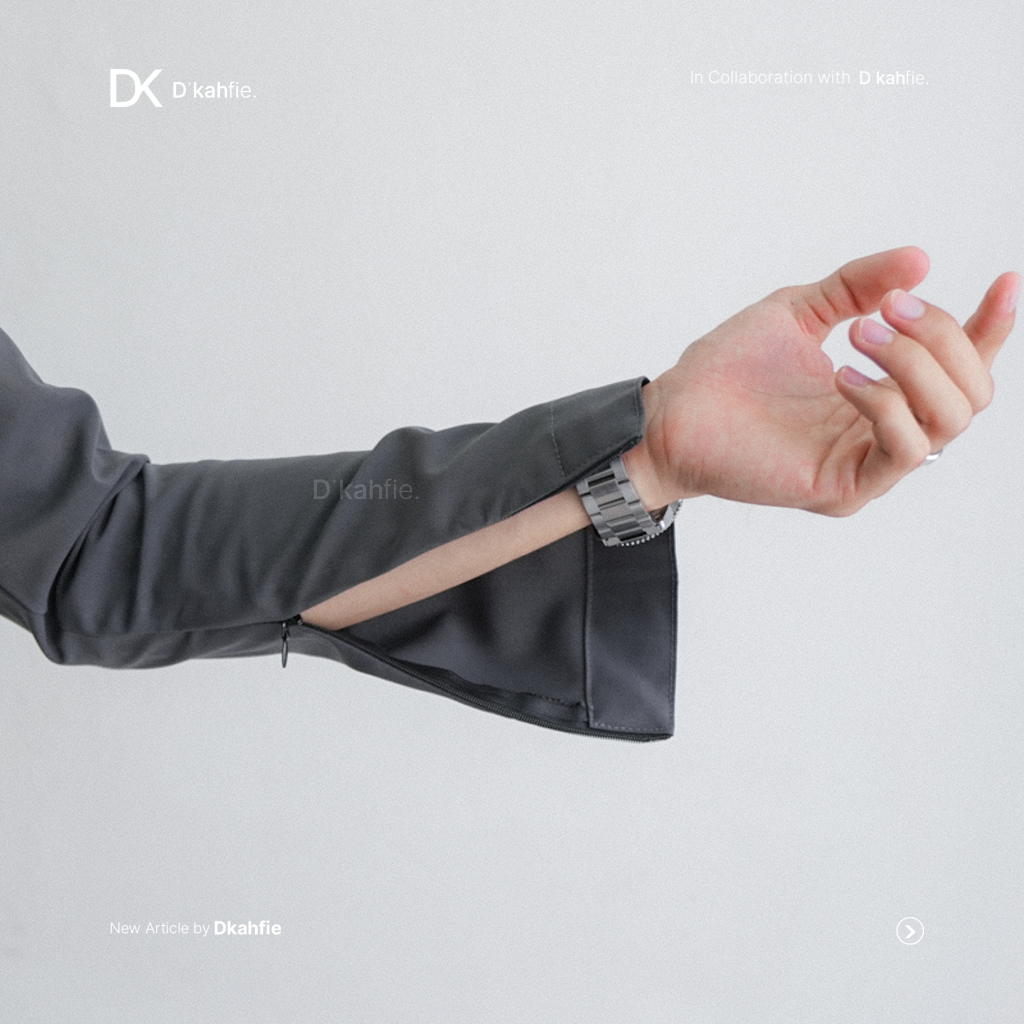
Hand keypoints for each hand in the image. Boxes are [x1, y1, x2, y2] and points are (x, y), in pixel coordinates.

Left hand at [627, 248, 1018, 515]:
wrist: (673, 411)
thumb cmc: (729, 368)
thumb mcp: (801, 309)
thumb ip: (859, 286)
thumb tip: (921, 259)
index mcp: (883, 392)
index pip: (960, 367)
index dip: (990, 327)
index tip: (1005, 280)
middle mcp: (884, 431)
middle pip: (972, 392)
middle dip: (942, 337)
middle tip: (887, 309)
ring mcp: (867, 464)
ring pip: (950, 420)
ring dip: (916, 364)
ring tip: (861, 335)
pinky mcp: (844, 488)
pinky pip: (904, 449)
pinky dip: (885, 403)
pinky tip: (841, 376)